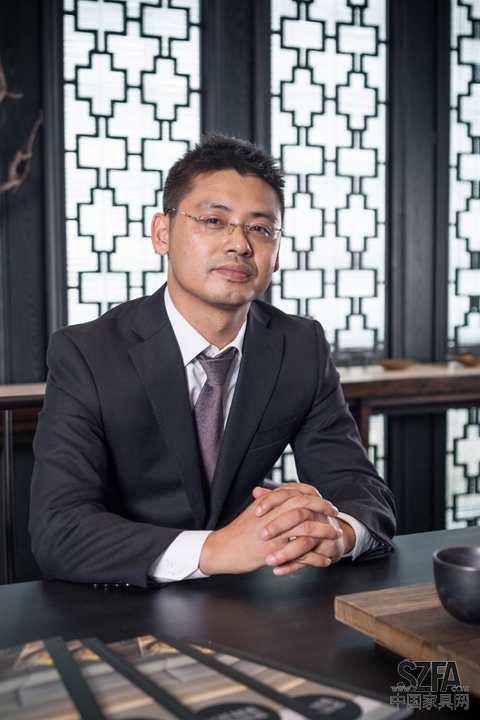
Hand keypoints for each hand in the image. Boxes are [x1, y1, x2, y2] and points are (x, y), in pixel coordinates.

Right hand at [199, 483, 351, 575]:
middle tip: (336, 515)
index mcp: (268, 503)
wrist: (221, 549)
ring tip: (335, 537)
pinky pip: (300, 553)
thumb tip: (285, 492)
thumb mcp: (254, 511)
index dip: (314, 495)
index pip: (297, 492)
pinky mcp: (273, 551)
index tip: (326, 502)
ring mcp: (273, 533)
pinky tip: (323, 561)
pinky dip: (315, 558)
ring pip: (306, 529)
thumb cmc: (238, 532)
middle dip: (324, 510)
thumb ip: (270, 501)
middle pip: (305, 506)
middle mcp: (272, 514)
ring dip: (324, 533)